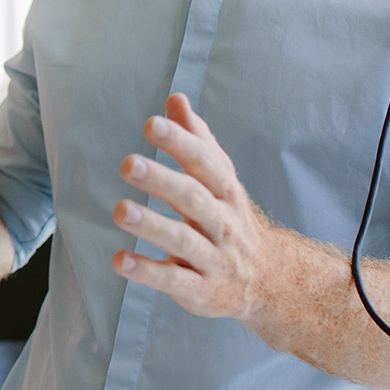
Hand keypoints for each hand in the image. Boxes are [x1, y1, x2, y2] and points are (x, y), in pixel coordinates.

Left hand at [110, 93, 296, 327]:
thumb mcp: (220, 180)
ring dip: (152, 225)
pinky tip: (119, 260)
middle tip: (128, 164)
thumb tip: (175, 99)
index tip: (151, 124)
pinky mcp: (201, 290)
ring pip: (183, 240)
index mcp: (225, 191)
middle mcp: (222, 223)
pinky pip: (173, 280)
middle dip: (161, 181)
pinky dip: (146, 271)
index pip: (204, 163)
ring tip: (120, 211)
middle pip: (192, 198)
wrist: (270, 282)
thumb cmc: (230, 220)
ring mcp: (213, 258)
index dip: (179, 142)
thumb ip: (197, 141)